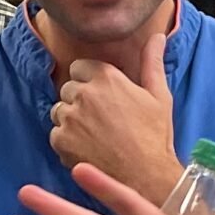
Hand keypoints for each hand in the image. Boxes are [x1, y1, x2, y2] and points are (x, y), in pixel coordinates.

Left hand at [49, 32, 178, 203]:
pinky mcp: (61, 140)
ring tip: (95, 135)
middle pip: (68, 88)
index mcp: (107, 78)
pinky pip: (56, 134)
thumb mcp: (159, 96)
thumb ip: (152, 62)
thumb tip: (157, 37)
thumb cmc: (155, 137)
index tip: (102, 96)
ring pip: (60, 111)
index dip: (90, 81)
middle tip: (101, 119)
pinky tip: (88, 149)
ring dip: (71, 120)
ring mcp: (70, 117)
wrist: (145, 177)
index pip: (80, 67)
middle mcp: (84, 93)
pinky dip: (67, 142)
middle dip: (80, 100)